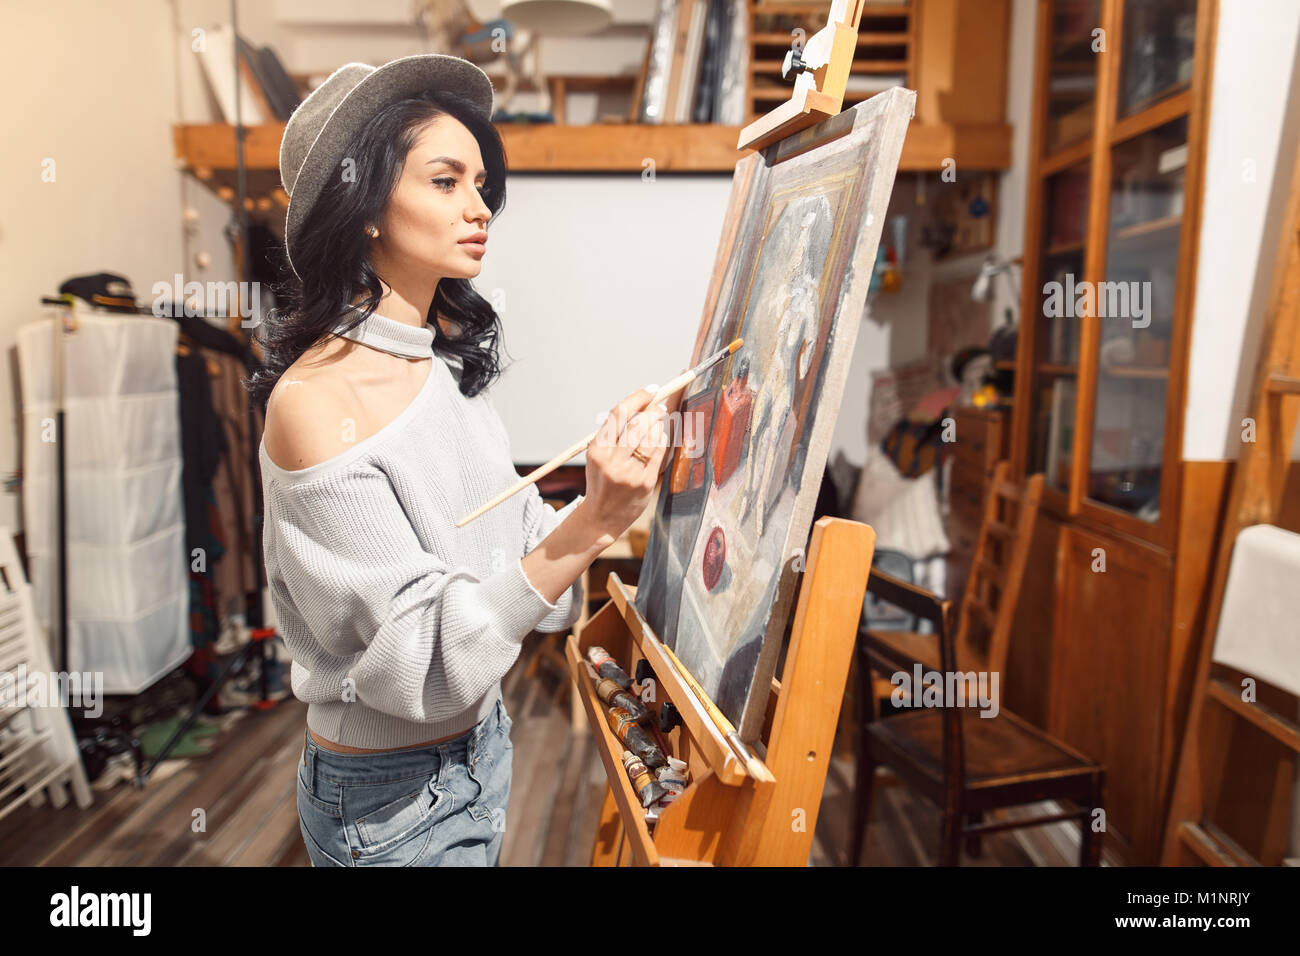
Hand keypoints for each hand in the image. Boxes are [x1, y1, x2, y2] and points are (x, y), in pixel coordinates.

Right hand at [579, 384, 672, 540]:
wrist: (601, 517)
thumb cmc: (602, 481)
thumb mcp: (598, 456)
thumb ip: (614, 433)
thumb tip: (641, 405)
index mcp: (597, 449)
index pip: (619, 413)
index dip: (638, 397)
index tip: (651, 389)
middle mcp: (612, 460)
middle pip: (638, 423)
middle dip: (654, 410)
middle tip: (660, 406)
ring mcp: (629, 472)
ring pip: (651, 437)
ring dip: (659, 425)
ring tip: (659, 423)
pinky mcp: (645, 483)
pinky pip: (659, 453)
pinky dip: (662, 440)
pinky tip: (660, 438)